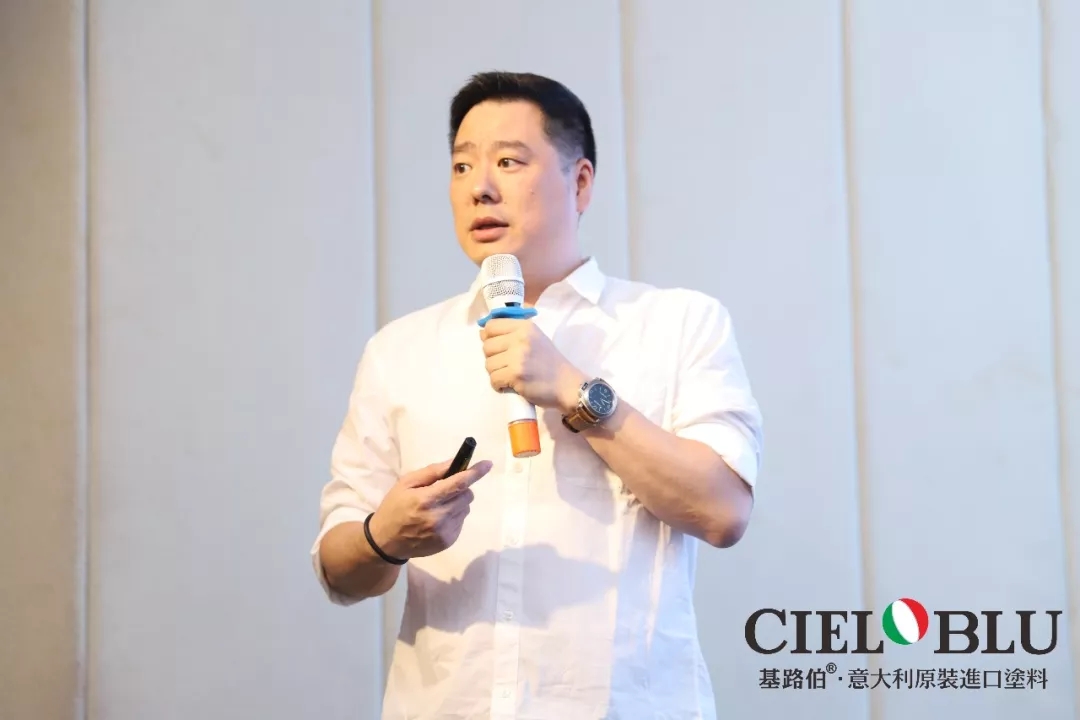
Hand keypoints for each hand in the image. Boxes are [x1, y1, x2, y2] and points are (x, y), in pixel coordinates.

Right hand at [368, 457, 492, 559]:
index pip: (458, 483)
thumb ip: (432, 472)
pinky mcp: (448, 542)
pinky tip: (438, 519)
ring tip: (438, 506)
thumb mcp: (406, 483)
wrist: (386, 541)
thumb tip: (455, 462)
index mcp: (426, 499)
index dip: (475, 472)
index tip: (488, 464)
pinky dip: (454, 516)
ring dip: (458, 503)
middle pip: (466, 495)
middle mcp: (438, 517)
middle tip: (446, 489)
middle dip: (461, 488)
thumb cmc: (394, 507)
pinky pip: (461, 522)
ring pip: (466, 508)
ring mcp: (444, 532)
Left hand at [480, 318, 586, 412]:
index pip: (491, 326)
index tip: (498, 348)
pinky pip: (493, 379)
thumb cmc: (550, 363)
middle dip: (493, 358)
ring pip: (488, 364)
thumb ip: (511, 334)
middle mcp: (520, 338)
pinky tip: (510, 385)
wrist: (567, 385)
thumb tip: (482, 333)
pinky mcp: (516, 374)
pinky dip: (499, 385)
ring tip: (510, 376)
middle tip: (507, 365)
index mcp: (525, 327)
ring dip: (496, 373)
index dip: (489, 338)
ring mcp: (518, 356)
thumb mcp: (535, 339)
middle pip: (487, 346)